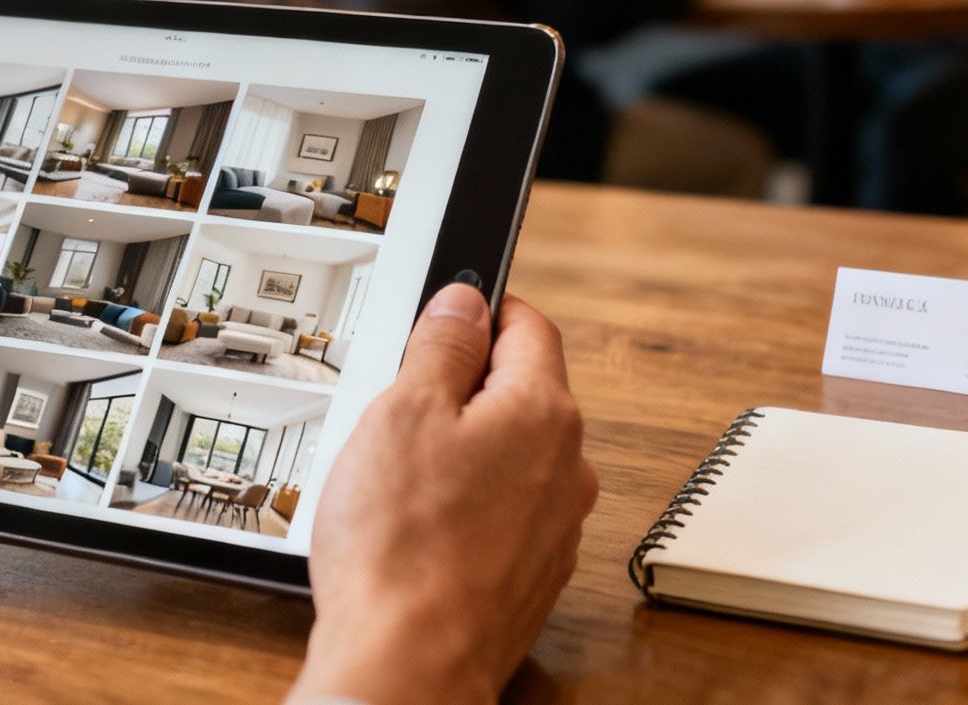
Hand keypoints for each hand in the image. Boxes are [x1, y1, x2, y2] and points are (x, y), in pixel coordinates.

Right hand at [289, 284, 597, 703]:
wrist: (409, 663)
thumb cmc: (403, 549)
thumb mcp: (402, 412)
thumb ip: (441, 347)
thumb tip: (463, 303)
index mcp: (543, 413)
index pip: (530, 326)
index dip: (482, 311)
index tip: (447, 315)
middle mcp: (567, 469)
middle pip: (521, 393)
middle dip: (464, 389)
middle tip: (401, 405)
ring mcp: (556, 528)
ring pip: (511, 459)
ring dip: (465, 454)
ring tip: (400, 480)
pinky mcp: (532, 575)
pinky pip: (503, 516)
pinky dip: (466, 511)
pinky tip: (417, 530)